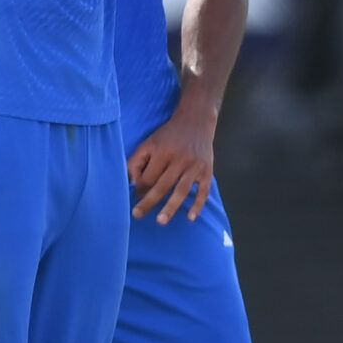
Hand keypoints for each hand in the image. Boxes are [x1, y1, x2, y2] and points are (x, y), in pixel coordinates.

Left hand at [128, 107, 216, 223]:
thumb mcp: (149, 142)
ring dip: (171, 207)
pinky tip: (191, 217)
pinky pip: (204, 191)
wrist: (196, 121)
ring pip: (182, 190)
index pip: (149, 176)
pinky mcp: (207, 171)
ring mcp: (195, 166)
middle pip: (163, 185)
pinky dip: (198, 205)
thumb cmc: (168, 135)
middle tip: (138, 215)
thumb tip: (134, 183)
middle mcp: (180, 159)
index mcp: (163, 151)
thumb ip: (137, 161)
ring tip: (161, 221)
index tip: (136, 196)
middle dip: (149, 201)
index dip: (140, 188)